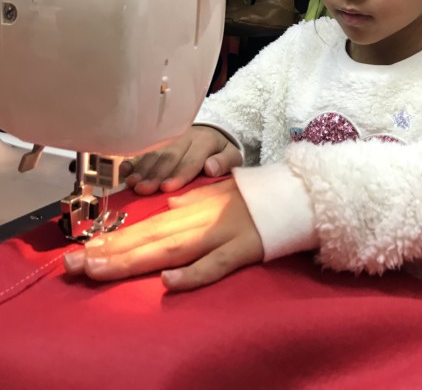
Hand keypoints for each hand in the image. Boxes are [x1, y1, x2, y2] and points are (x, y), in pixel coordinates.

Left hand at [63, 179, 263, 290]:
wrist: (296, 192)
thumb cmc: (255, 195)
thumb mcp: (218, 193)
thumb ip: (192, 202)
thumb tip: (167, 209)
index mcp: (192, 209)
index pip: (146, 227)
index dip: (112, 240)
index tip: (80, 252)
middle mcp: (200, 221)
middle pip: (150, 238)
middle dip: (108, 252)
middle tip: (72, 265)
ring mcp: (220, 235)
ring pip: (171, 249)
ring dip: (133, 259)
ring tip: (99, 269)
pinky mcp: (243, 250)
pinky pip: (216, 265)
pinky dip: (192, 273)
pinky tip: (167, 281)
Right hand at [120, 126, 242, 194]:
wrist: (210, 136)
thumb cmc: (220, 154)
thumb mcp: (232, 156)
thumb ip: (225, 162)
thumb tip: (211, 168)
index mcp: (205, 141)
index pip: (192, 158)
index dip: (180, 173)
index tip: (167, 187)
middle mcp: (184, 137)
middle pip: (169, 157)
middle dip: (155, 174)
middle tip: (144, 189)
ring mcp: (168, 139)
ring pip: (154, 154)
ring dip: (141, 170)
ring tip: (132, 184)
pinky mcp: (156, 143)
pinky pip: (143, 151)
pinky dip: (132, 161)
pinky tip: (123, 170)